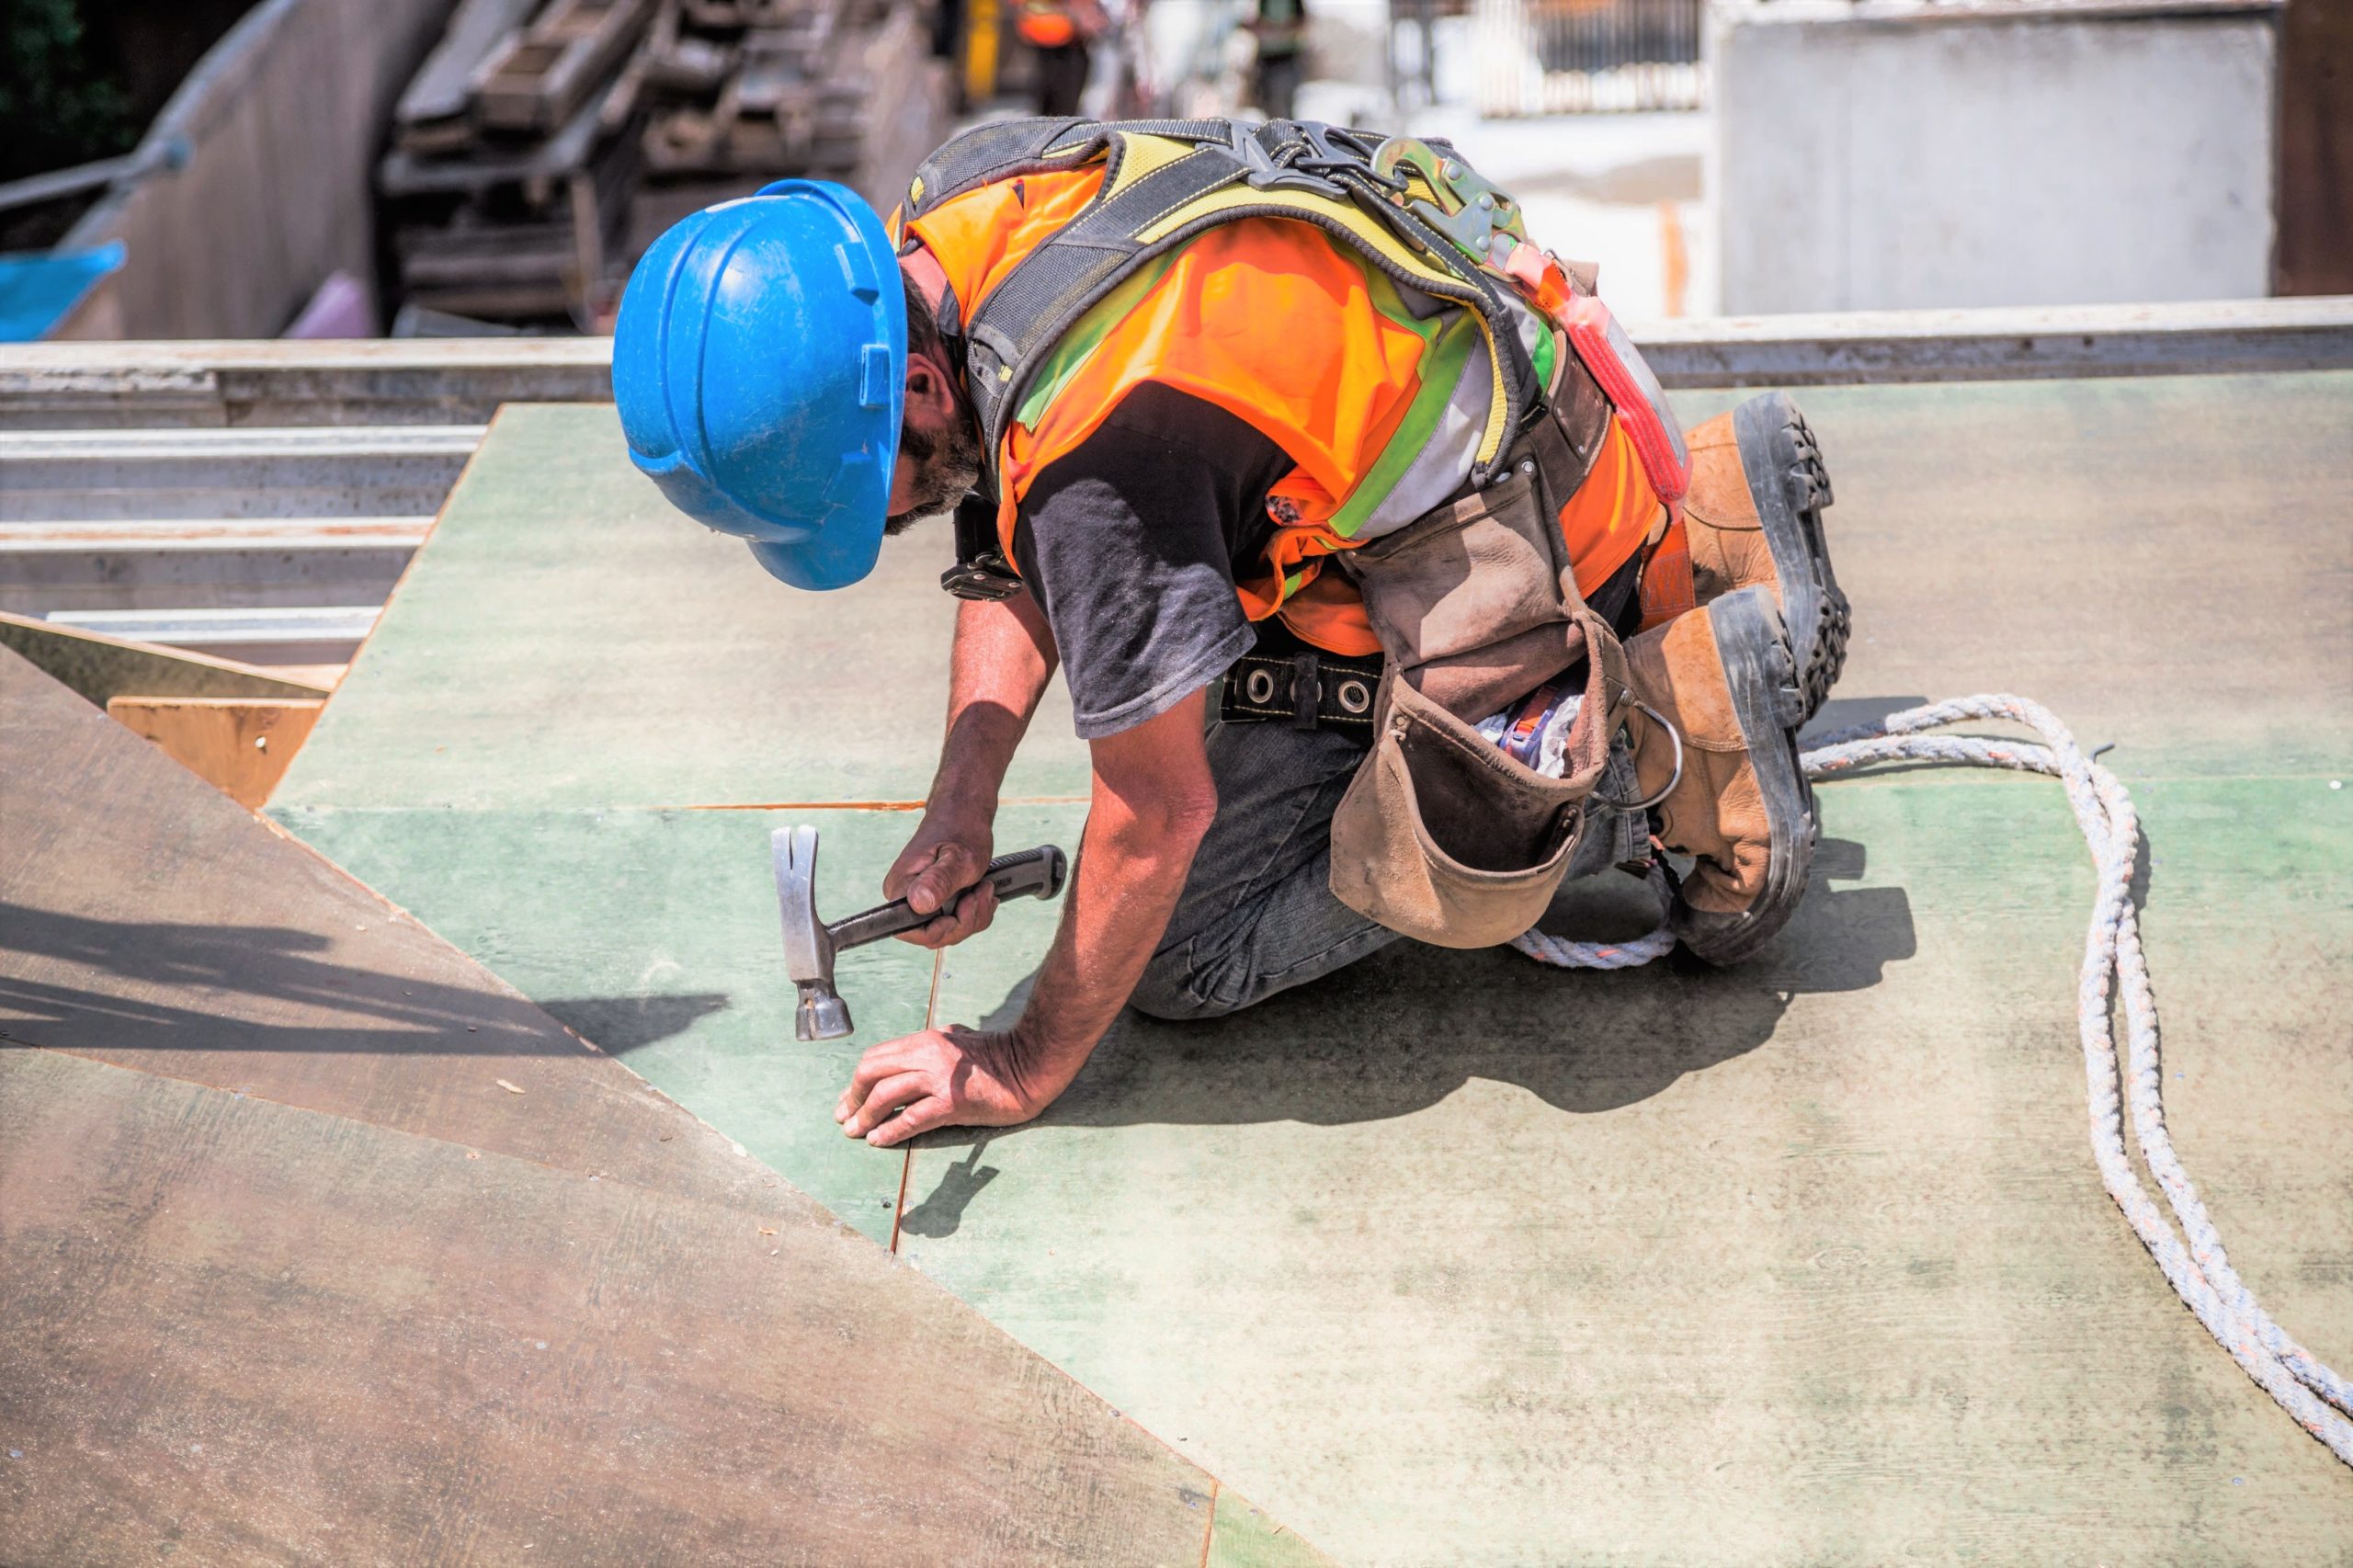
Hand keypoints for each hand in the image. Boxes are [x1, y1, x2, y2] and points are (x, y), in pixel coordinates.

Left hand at [835, 1025, 1050, 1146]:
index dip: (857, 1080)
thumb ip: (934, 1045)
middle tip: (845, 1116)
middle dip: (853, 1096)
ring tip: (855, 1132)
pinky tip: (879, 1141)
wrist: (1030, 1067)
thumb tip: (911, 1056)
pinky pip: (911, 1118)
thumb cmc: (999, 1056)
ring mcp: (939, 1078)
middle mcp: (927, 1054)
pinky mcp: (952, 1102)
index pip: (877, 1057)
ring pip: (885, 1095)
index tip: (848, 1098)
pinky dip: (890, 1131)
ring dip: (865, 1117)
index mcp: (927, 1040)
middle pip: (872, 1072)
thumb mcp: (959, 1040)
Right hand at [884, 810, 996, 948]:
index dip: (943, 930)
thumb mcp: (959, 857)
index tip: (964, 905)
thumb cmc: (960, 828)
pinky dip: (975, 912)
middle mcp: (905, 898)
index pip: (912, 932)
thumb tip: (919, 903)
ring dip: (975, 915)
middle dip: (966, 921)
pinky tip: (983, 891)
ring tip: (985, 886)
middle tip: (982, 890)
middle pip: (934, 936)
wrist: (964, 813)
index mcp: (901, 889)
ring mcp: (920, 901)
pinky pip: (956, 923)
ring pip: (949, 931)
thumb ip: (940, 881)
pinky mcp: (935, 902)